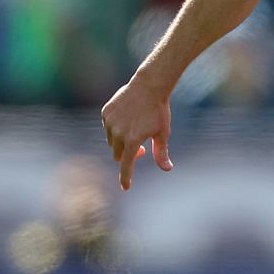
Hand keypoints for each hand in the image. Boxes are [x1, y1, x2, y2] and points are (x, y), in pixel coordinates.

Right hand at [101, 72, 173, 190]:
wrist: (149, 86)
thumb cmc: (159, 111)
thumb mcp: (163, 133)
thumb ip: (161, 153)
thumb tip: (167, 168)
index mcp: (132, 140)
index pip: (126, 166)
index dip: (126, 178)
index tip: (126, 187)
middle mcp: (117, 133)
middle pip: (117, 155)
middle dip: (128, 155)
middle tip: (142, 148)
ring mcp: (109, 122)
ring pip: (111, 141)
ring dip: (121, 142)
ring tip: (135, 130)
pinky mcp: (105, 113)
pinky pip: (108, 127)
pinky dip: (116, 128)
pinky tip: (128, 118)